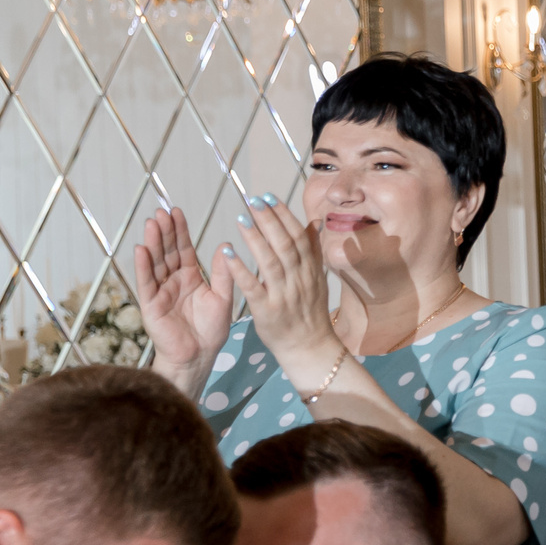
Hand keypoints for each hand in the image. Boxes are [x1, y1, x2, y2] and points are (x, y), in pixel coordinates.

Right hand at [132, 208, 233, 386]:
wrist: (199, 356)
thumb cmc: (211, 330)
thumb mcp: (222, 297)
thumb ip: (223, 273)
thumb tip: (226, 246)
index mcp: (190, 277)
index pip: (184, 249)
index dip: (180, 231)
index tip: (177, 211)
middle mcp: (173, 281)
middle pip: (167, 251)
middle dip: (164, 231)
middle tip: (161, 211)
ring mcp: (160, 291)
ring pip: (155, 263)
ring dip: (153, 243)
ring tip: (151, 223)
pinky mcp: (151, 305)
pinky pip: (146, 283)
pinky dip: (143, 266)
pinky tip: (141, 250)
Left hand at [221, 196, 344, 378]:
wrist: (310, 348)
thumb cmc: (309, 312)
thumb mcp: (317, 279)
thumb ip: (313, 251)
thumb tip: (313, 222)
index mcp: (311, 270)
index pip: (298, 237)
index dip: (284, 215)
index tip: (269, 196)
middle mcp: (300, 280)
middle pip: (285, 245)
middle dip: (270, 220)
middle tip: (253, 200)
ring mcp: (284, 295)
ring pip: (271, 262)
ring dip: (255, 239)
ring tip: (241, 218)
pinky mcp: (268, 311)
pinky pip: (253, 287)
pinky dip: (241, 269)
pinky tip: (228, 253)